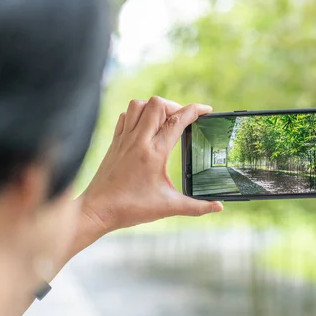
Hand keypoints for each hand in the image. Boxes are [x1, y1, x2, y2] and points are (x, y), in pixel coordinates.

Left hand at [80, 97, 222, 235]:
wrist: (96, 211)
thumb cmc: (131, 208)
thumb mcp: (169, 207)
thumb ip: (197, 207)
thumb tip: (219, 207)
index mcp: (155, 153)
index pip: (177, 121)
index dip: (195, 110)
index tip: (207, 110)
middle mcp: (138, 140)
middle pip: (157, 104)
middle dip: (175, 106)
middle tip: (183, 120)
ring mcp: (124, 139)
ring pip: (139, 104)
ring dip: (154, 107)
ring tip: (164, 121)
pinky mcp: (115, 142)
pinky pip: (125, 115)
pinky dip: (137, 114)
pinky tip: (145, 127)